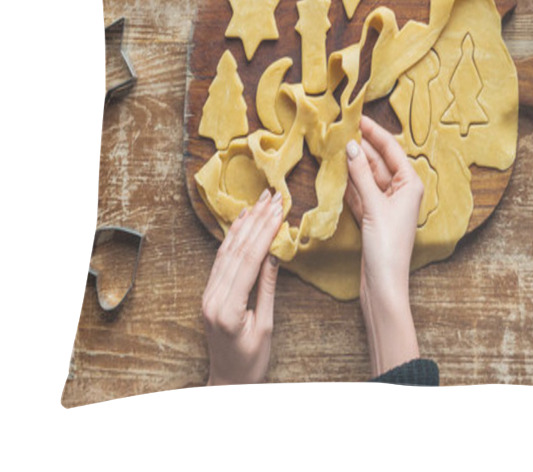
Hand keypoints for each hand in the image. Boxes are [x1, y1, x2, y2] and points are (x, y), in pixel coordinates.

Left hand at [202, 188, 282, 385]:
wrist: (227, 383)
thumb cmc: (251, 361)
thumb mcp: (266, 326)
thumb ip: (267, 288)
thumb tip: (274, 253)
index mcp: (227, 308)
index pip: (248, 260)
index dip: (264, 232)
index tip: (278, 210)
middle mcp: (212, 297)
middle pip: (236, 250)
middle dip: (256, 220)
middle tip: (272, 197)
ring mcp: (207, 294)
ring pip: (226, 251)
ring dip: (244, 223)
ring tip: (259, 201)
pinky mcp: (209, 293)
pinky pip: (220, 259)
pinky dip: (232, 237)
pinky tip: (241, 221)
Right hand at [345, 115, 423, 375]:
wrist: (383, 286)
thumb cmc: (387, 247)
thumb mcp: (373, 206)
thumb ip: (361, 175)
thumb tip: (350, 146)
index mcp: (410, 184)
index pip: (391, 149)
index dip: (374, 132)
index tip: (357, 117)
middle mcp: (401, 191)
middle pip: (378, 160)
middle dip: (360, 145)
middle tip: (340, 127)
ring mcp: (386, 204)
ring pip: (367, 176)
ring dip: (352, 162)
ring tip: (333, 143)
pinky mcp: (372, 216)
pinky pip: (360, 191)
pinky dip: (349, 181)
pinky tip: (335, 170)